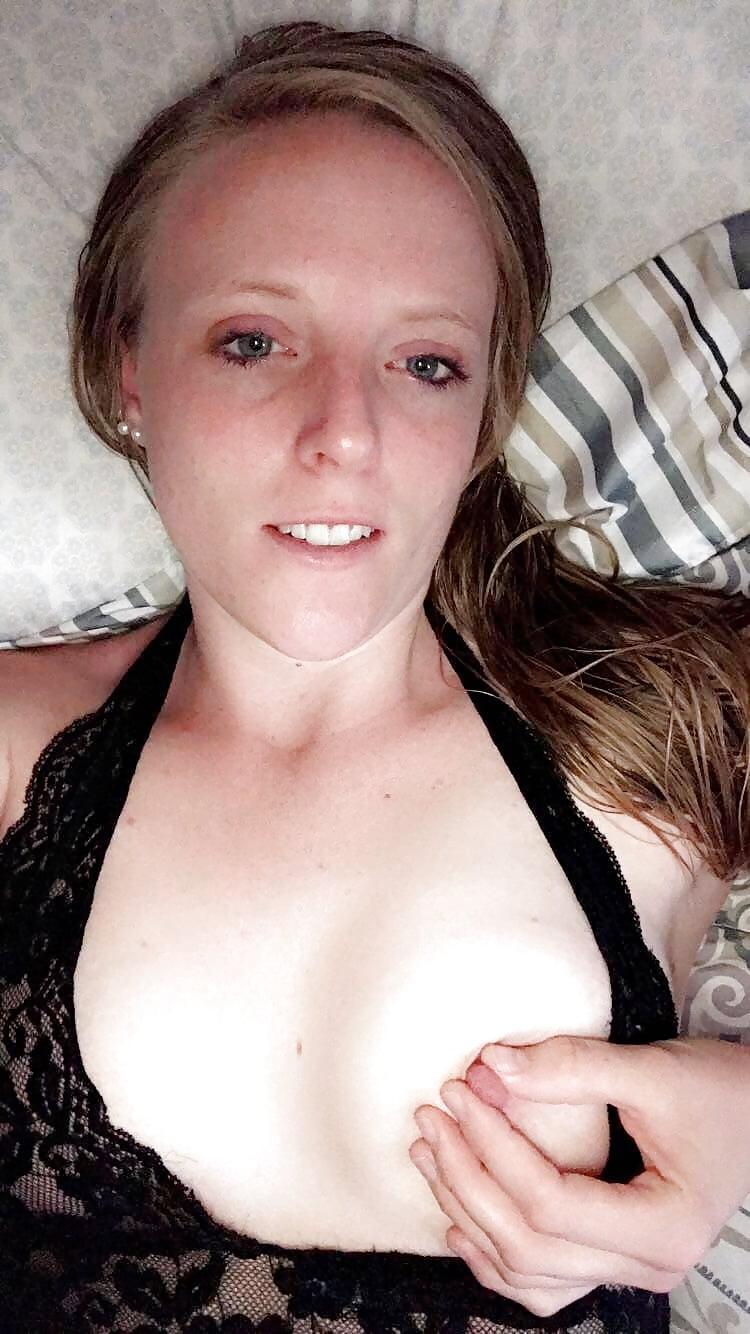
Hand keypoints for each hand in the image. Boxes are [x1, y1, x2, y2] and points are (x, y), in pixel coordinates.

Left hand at [409, 1034, 749, 1316]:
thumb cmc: (721, 1092)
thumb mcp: (653, 1071)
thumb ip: (572, 1068)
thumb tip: (489, 1067)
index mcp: (662, 1229)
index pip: (550, 1202)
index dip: (494, 1146)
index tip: (460, 1091)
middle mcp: (645, 1267)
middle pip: (528, 1244)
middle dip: (467, 1177)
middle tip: (431, 1114)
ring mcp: (629, 1271)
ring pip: (526, 1271)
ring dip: (468, 1213)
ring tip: (430, 1151)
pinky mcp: (613, 1258)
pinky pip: (541, 1278)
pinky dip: (492, 1253)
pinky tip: (457, 1219)